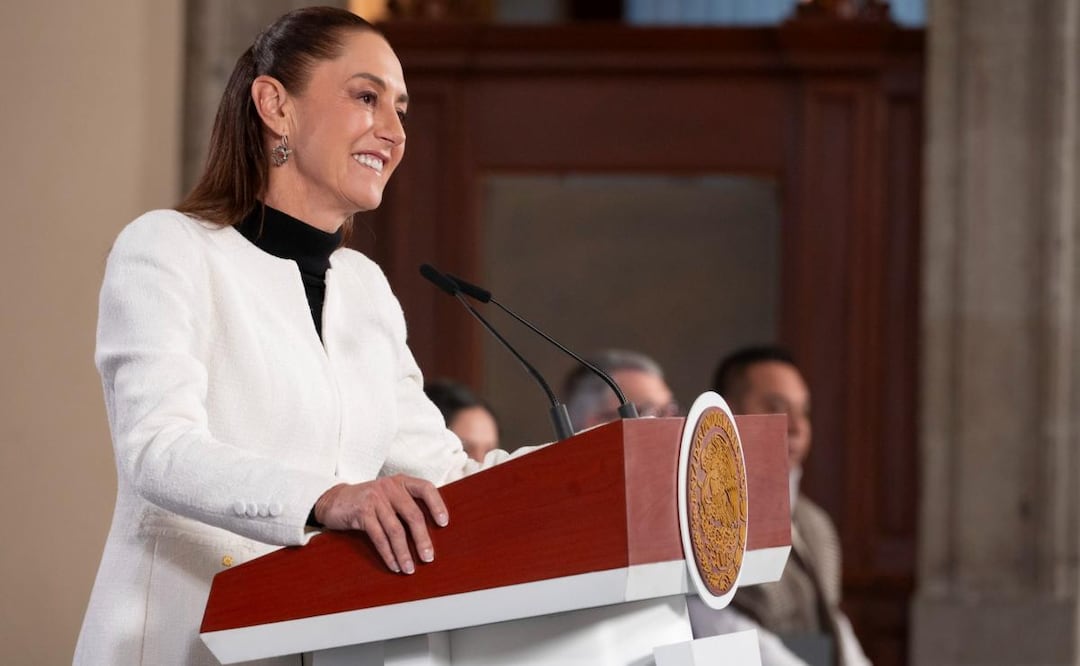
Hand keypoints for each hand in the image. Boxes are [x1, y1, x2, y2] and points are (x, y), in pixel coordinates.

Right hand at [313, 476, 448, 573]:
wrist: (334, 501)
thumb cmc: (368, 502)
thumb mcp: (389, 496)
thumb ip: (406, 505)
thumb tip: (431, 531)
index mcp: (401, 482)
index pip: (426, 488)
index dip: (437, 505)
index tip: (444, 523)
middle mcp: (390, 487)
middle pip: (412, 514)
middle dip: (422, 539)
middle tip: (428, 557)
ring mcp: (375, 499)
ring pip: (395, 530)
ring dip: (404, 552)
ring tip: (409, 568)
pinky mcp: (362, 512)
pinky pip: (379, 537)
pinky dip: (388, 554)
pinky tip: (394, 565)